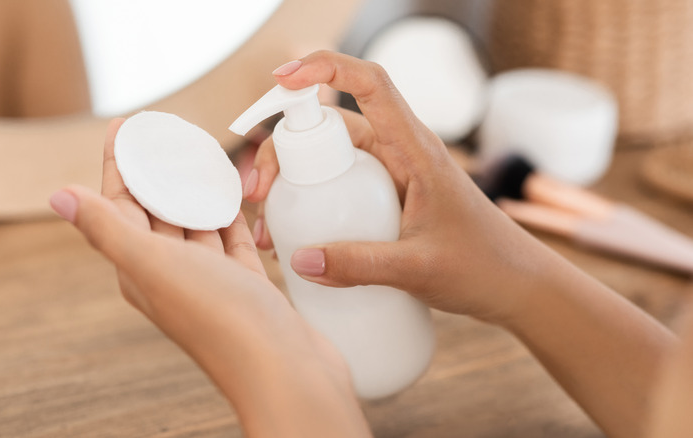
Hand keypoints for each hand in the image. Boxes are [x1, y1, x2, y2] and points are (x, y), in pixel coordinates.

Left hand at [49, 119, 370, 437]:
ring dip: (193, 190)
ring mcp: (210, 281)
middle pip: (156, 212)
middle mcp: (170, 275)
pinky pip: (231, 239)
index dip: (119, 164)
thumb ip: (107, 230)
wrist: (284, 372)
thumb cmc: (220, 319)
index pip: (119, 206)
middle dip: (157, 171)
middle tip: (166, 132)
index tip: (125, 125)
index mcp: (140, 270)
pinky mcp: (245, 284)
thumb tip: (56, 195)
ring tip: (200, 153)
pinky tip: (233, 192)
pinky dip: (229, 213)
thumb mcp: (155, 266)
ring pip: (195, 224)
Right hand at [245, 51, 554, 324]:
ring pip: (330, 161)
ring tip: (269, 227)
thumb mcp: (418, 268)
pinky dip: (312, 205)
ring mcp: (391, 178)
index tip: (283, 79)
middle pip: (331, 127)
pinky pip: (340, 190)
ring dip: (294, 183)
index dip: (326, 68)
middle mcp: (400, 154)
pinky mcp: (386, 201)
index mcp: (416, 149)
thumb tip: (298, 260)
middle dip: (286, 150)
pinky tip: (295, 240)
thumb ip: (359, 265)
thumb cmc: (482, 266)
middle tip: (259, 194)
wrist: (513, 285)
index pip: (371, 83)